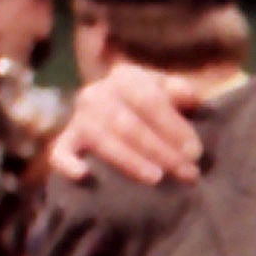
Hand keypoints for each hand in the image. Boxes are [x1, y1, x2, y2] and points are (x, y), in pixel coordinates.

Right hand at [51, 63, 211, 189]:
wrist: (117, 106)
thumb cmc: (152, 103)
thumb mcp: (168, 90)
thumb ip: (181, 92)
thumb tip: (190, 99)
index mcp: (125, 77)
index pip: (149, 101)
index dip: (173, 127)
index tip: (195, 152)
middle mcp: (96, 93)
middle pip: (128, 124)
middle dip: (160, 151)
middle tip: (186, 173)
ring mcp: (78, 118)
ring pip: (103, 140)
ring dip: (130, 161)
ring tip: (156, 178)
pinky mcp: (66, 141)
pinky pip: (60, 152)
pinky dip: (68, 164)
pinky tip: (83, 175)